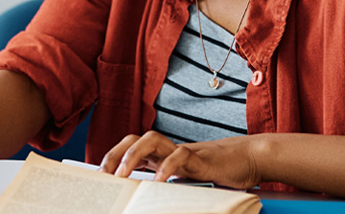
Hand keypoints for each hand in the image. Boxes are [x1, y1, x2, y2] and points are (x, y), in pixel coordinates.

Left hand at [100, 131, 262, 189]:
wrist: (247, 159)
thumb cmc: (216, 174)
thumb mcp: (185, 184)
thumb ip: (166, 190)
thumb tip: (143, 204)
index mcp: (162, 157)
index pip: (130, 150)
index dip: (111, 159)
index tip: (96, 177)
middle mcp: (168, 150)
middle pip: (134, 140)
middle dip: (114, 154)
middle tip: (103, 175)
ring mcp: (182, 151)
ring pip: (150, 140)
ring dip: (132, 156)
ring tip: (123, 176)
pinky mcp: (198, 157)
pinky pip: (177, 157)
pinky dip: (166, 169)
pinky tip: (158, 183)